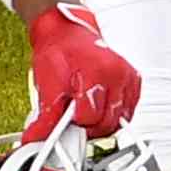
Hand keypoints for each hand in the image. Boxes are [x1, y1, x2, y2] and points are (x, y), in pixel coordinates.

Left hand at [23, 0, 140, 135]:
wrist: (68, 33)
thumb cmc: (59, 52)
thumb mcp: (46, 82)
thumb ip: (46, 114)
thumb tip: (36, 138)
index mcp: (97, 70)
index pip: (89, 117)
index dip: (73, 124)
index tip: (64, 122)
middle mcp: (117, 74)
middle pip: (106, 124)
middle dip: (86, 126)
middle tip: (72, 117)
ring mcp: (128, 78)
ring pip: (118, 122)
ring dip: (100, 123)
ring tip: (84, 109)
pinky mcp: (134, 83)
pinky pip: (127, 113)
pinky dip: (112, 115)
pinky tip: (98, 106)